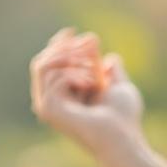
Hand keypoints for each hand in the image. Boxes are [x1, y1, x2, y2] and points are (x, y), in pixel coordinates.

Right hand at [29, 27, 147, 166]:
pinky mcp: (48, 109)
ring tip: (93, 69)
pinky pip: (54, 76)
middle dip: (65, 48)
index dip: (58, 45)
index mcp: (64, 96)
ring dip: (71, 59)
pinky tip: (91, 82)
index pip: (49, 64)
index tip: (72, 31)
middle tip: (89, 46)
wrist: (123, 135)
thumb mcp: (120, 87)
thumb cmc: (124, 117)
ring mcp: (47, 106)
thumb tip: (111, 58)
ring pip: (43, 65)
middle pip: (41, 62)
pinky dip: (74, 73)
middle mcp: (50, 101)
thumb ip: (113, 73)